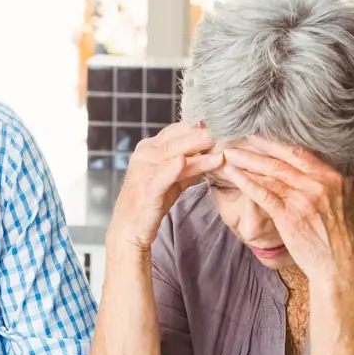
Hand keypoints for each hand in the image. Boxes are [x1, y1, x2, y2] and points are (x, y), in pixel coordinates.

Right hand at [107, 122, 224, 252]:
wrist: (129, 228)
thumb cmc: (152, 201)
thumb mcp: (173, 179)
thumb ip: (189, 165)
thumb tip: (212, 151)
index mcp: (149, 148)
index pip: (176, 131)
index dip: (197, 128)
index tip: (219, 126)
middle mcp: (144, 155)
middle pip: (176, 140)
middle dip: (201, 136)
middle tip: (224, 132)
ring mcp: (144, 170)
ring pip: (174, 155)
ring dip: (198, 152)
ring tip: (219, 149)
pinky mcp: (147, 189)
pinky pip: (164, 176)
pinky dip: (175, 168)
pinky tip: (186, 162)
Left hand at [221, 138, 353, 281]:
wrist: (338, 263)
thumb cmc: (334, 233)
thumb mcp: (337, 199)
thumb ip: (320, 181)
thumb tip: (301, 168)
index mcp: (330, 176)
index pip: (298, 152)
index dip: (274, 142)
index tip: (256, 135)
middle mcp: (318, 184)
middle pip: (281, 160)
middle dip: (255, 149)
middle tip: (235, 139)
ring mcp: (304, 199)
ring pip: (270, 175)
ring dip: (246, 163)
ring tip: (229, 155)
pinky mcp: (289, 216)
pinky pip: (263, 194)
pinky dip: (246, 182)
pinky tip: (232, 174)